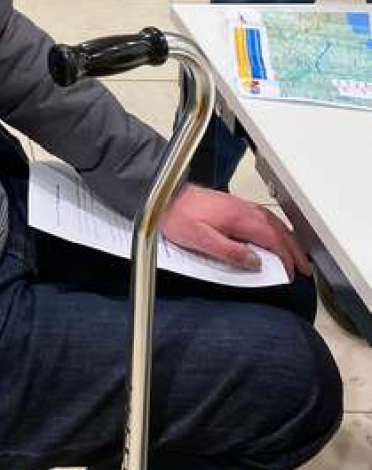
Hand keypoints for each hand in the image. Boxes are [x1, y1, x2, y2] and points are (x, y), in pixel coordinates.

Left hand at [161, 183, 309, 279]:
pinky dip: (277, 228)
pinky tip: (275, 234)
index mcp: (239, 218)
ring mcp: (239, 204)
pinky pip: (264, 216)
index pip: (273, 240)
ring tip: (297, 254)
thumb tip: (257, 262)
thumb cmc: (178, 217)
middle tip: (305, 268)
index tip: (293, 274)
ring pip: (273, 221)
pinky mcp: (233, 204)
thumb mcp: (201, 240)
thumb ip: (230, 251)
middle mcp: (244, 209)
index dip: (286, 258)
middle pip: (278, 229)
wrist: (163, 195)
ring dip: (288, 238)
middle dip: (294, 250)